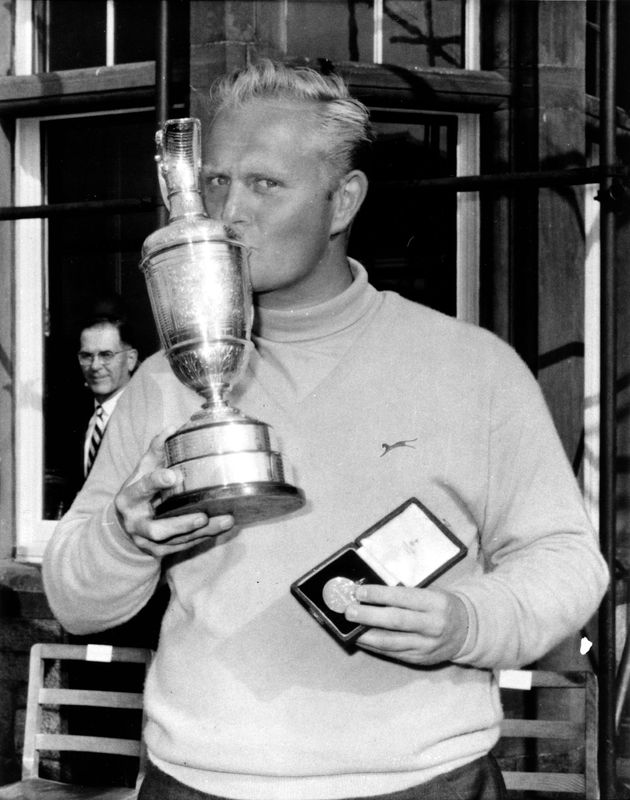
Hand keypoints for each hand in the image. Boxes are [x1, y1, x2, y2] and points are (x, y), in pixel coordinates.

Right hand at [114, 428, 234, 557]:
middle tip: (202, 516)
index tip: (174, 475)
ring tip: (225, 520)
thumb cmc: (139, 490)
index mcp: (128, 498)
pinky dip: (203, 537)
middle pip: (156, 529)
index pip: (141, 489)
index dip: (156, 482)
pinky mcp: (158, 552)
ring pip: (176, 540)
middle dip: (180, 524)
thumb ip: (157, 450)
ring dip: (202, 532)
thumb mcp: (142, 469)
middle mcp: (135, 522)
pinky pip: (183, 546)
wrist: (125, 523)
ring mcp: (146, 541)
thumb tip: (173, 427)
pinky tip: (221, 526)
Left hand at [346, 584, 468, 665]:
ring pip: (391, 642)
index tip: (359, 592)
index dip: (378, 595)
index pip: (402, 598)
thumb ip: (405, 595)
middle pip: (395, 620)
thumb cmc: (441, 606)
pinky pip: (393, 653)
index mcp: (436, 603)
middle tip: (349, 610)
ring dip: (367, 635)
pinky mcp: (421, 659)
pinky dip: (375, 647)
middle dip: (368, 615)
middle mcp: (433, 625)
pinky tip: (362, 639)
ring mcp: (427, 645)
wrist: (466, 631)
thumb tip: (370, 595)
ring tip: (351, 627)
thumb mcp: (430, 593)